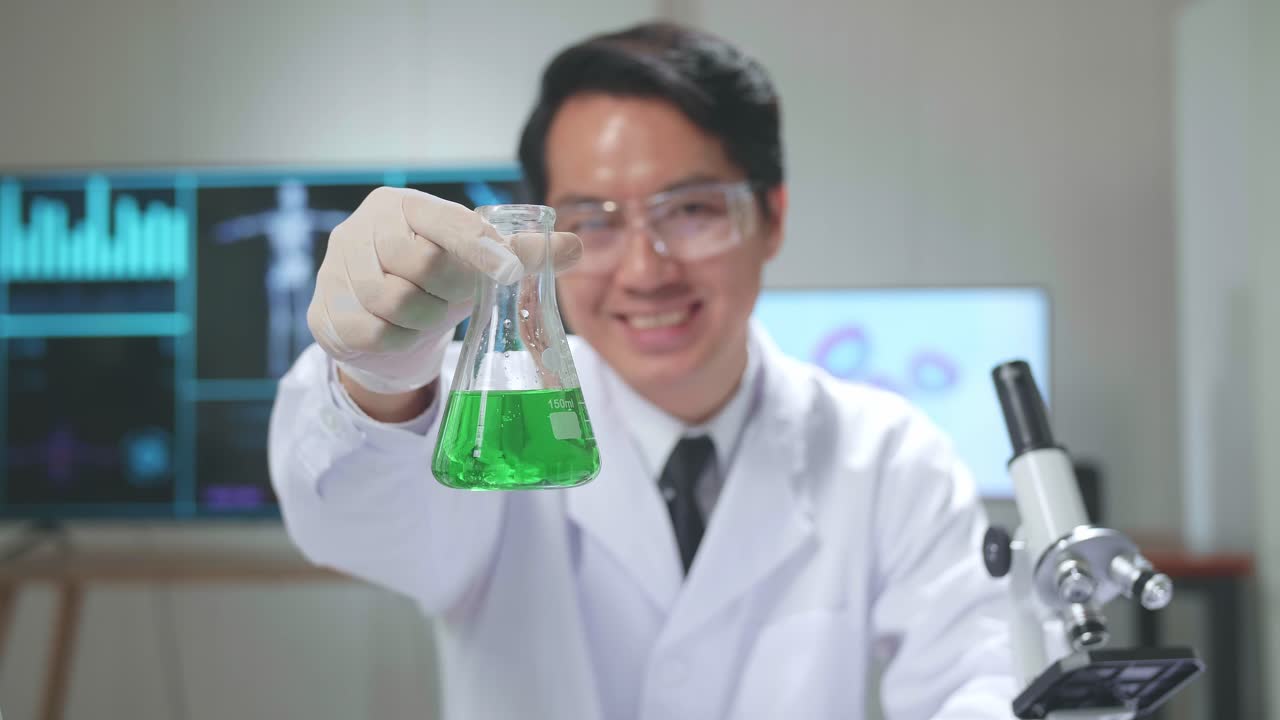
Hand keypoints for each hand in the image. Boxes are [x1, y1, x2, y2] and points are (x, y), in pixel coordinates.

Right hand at [307, 187, 580, 394]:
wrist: (378, 313)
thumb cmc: (436, 276)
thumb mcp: (476, 261)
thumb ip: (523, 252)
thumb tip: (576, 246)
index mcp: (401, 205)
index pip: (445, 220)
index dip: (480, 246)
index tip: (510, 272)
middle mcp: (360, 228)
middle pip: (419, 262)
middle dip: (449, 290)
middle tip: (457, 299)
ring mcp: (335, 268)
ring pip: (393, 301)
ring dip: (425, 317)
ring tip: (431, 314)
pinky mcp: (323, 310)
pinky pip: (373, 333)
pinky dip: (399, 340)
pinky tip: (405, 332)